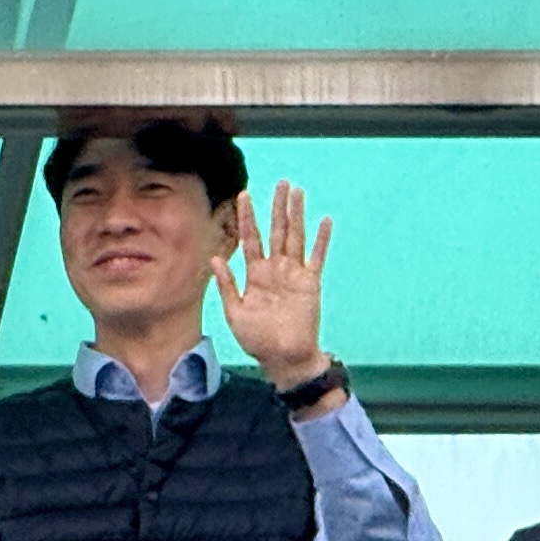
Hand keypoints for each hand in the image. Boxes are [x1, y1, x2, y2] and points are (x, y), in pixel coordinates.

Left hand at [214, 180, 333, 393]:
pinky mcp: (311, 283)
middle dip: (276, 207)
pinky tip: (324, 221)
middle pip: (276, 231)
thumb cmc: (257, 339)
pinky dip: (320, 239)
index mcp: (255, 274)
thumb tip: (215, 259)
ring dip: (297, 215)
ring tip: (298, 192)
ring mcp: (294, 274)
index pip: (250, 238)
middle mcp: (275, 269)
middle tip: (280, 183)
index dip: (247, 217)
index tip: (244, 195)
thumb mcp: (234, 312)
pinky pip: (316, 257)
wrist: (283, 358)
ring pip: (295, 237)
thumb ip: (227, 285)